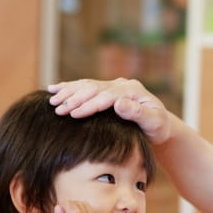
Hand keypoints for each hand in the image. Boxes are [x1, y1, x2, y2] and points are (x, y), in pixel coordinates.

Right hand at [48, 78, 170, 143]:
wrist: (161, 126)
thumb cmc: (158, 128)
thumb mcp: (154, 122)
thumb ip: (138, 113)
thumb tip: (118, 103)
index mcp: (132, 90)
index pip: (106, 96)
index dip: (89, 104)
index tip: (74, 114)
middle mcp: (122, 84)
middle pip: (94, 88)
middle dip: (74, 98)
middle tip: (57, 109)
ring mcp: (114, 86)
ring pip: (87, 85)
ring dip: (68, 92)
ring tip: (51, 99)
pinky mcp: (108, 91)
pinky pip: (86, 86)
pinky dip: (70, 87)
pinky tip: (55, 88)